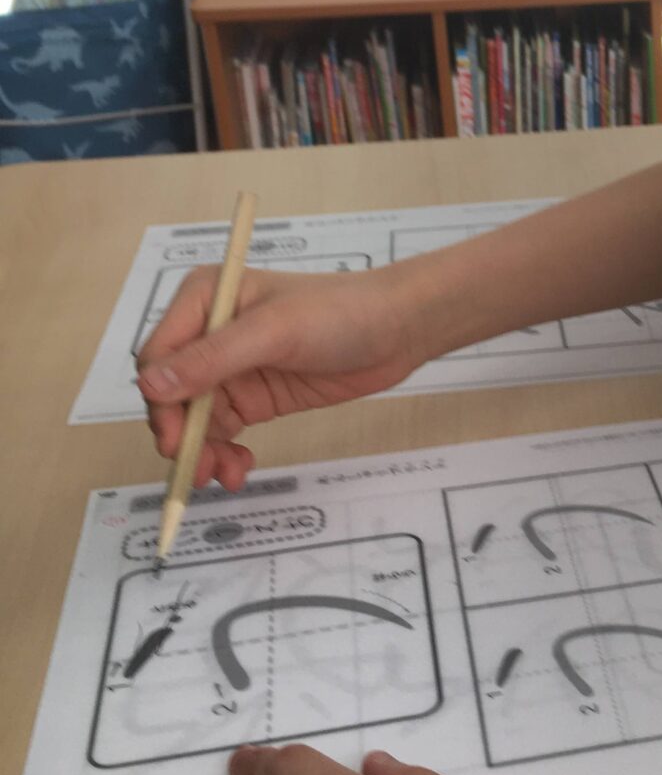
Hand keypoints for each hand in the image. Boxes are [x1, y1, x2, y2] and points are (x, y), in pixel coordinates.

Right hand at [137, 265, 427, 489]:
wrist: (398, 329)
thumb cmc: (339, 313)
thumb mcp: (274, 333)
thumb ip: (212, 359)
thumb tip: (151, 386)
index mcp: (203, 298)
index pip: (159, 355)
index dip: (160, 400)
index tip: (174, 438)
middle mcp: (209, 331)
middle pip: (171, 393)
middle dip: (181, 433)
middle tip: (197, 468)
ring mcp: (232, 367)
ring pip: (195, 419)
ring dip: (203, 450)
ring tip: (224, 475)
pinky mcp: (255, 396)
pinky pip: (223, 431)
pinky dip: (224, 452)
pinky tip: (239, 468)